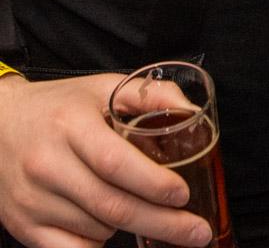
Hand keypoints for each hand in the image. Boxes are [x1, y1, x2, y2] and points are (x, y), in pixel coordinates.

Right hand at [0, 73, 211, 247]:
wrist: (0, 125)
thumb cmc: (59, 106)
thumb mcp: (102, 87)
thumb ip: (149, 96)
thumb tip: (191, 110)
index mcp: (70, 125)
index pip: (114, 163)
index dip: (153, 183)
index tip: (183, 195)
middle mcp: (48, 164)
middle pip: (111, 206)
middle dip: (162, 223)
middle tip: (198, 232)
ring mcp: (33, 200)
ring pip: (97, 230)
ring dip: (130, 227)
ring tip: (143, 209)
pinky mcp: (24, 226)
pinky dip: (98, 245)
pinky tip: (111, 229)